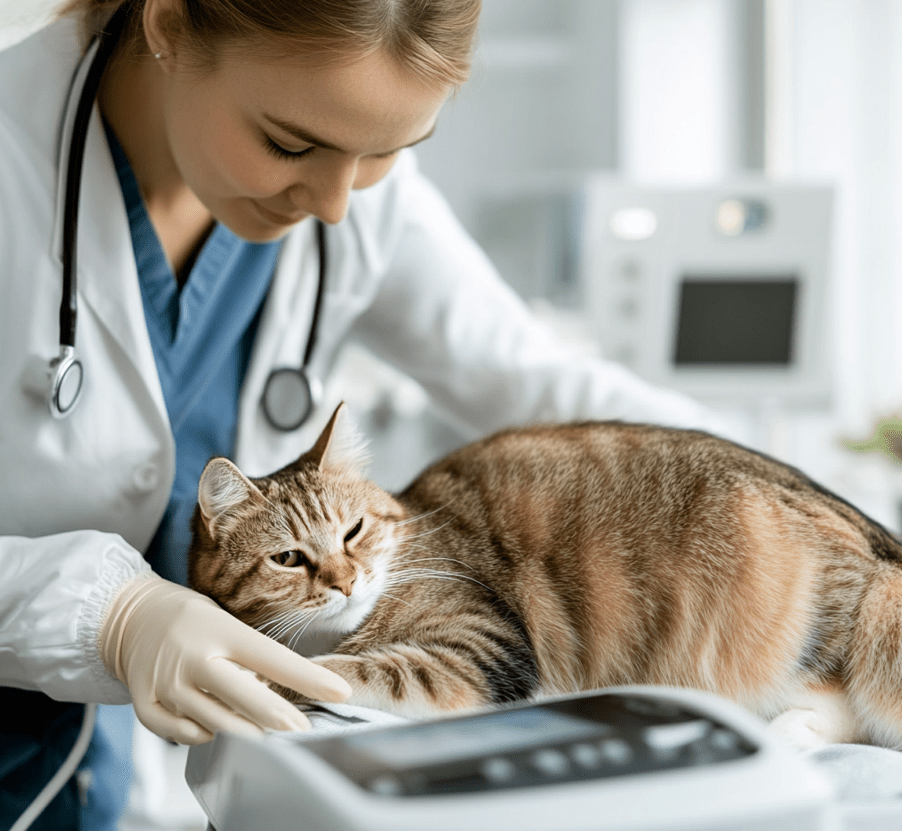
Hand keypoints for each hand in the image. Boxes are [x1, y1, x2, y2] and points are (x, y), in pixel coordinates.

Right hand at [99, 573, 351, 743]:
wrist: (132, 615)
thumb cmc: (193, 619)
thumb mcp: (227, 622)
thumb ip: (251, 655)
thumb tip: (287, 688)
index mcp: (220, 630)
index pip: (272, 657)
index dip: (308, 678)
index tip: (338, 692)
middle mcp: (193, 656)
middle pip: (243, 696)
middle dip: (278, 718)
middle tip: (303, 731)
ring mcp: (166, 682)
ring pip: (216, 723)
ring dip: (243, 730)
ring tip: (260, 729)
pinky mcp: (145, 703)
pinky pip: (182, 734)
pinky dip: (202, 735)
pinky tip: (212, 725)